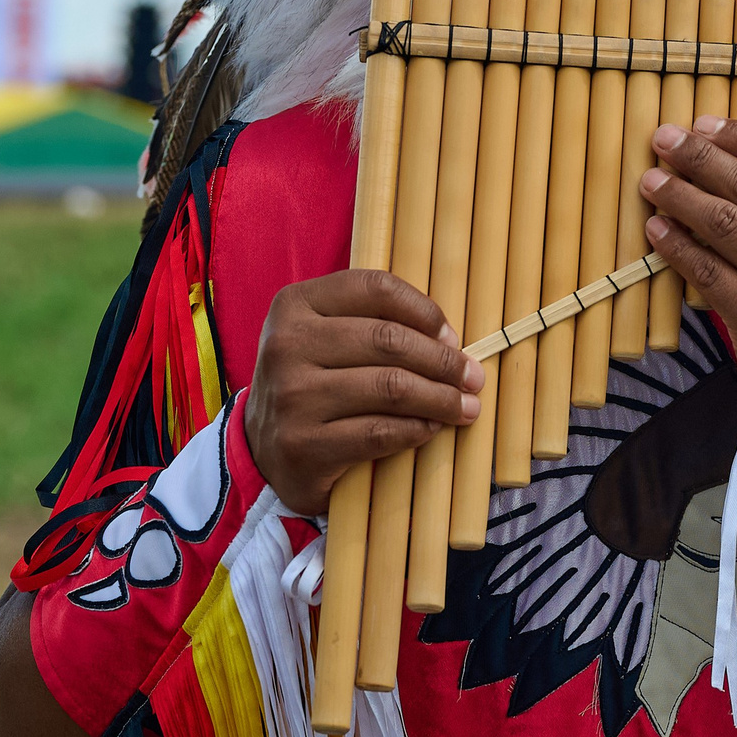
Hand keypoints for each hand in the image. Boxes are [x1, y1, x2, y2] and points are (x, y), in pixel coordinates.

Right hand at [241, 269, 483, 516]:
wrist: (263, 449)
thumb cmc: (313, 383)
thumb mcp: (326, 338)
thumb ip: (373, 322)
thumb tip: (449, 338)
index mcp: (295, 304)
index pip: (376, 288)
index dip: (425, 310)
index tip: (451, 336)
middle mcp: (287, 344)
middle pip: (389, 340)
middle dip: (443, 361)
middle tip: (472, 377)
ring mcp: (291, 396)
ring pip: (390, 387)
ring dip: (441, 399)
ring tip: (465, 406)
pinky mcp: (302, 444)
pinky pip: (379, 432)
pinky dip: (417, 429)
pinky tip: (432, 428)